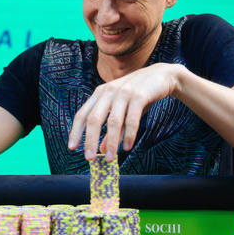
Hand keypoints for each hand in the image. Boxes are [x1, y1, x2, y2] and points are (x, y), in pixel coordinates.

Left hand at [68, 63, 183, 161]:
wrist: (162, 76)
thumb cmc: (139, 95)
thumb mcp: (123, 111)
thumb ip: (112, 130)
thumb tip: (101, 149)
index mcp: (100, 93)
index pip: (83, 114)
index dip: (76, 131)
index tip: (72, 148)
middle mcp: (109, 91)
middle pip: (94, 119)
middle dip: (90, 140)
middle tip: (89, 158)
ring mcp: (123, 92)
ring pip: (113, 121)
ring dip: (111, 142)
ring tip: (110, 158)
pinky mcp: (139, 95)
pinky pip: (132, 119)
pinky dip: (129, 135)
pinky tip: (127, 147)